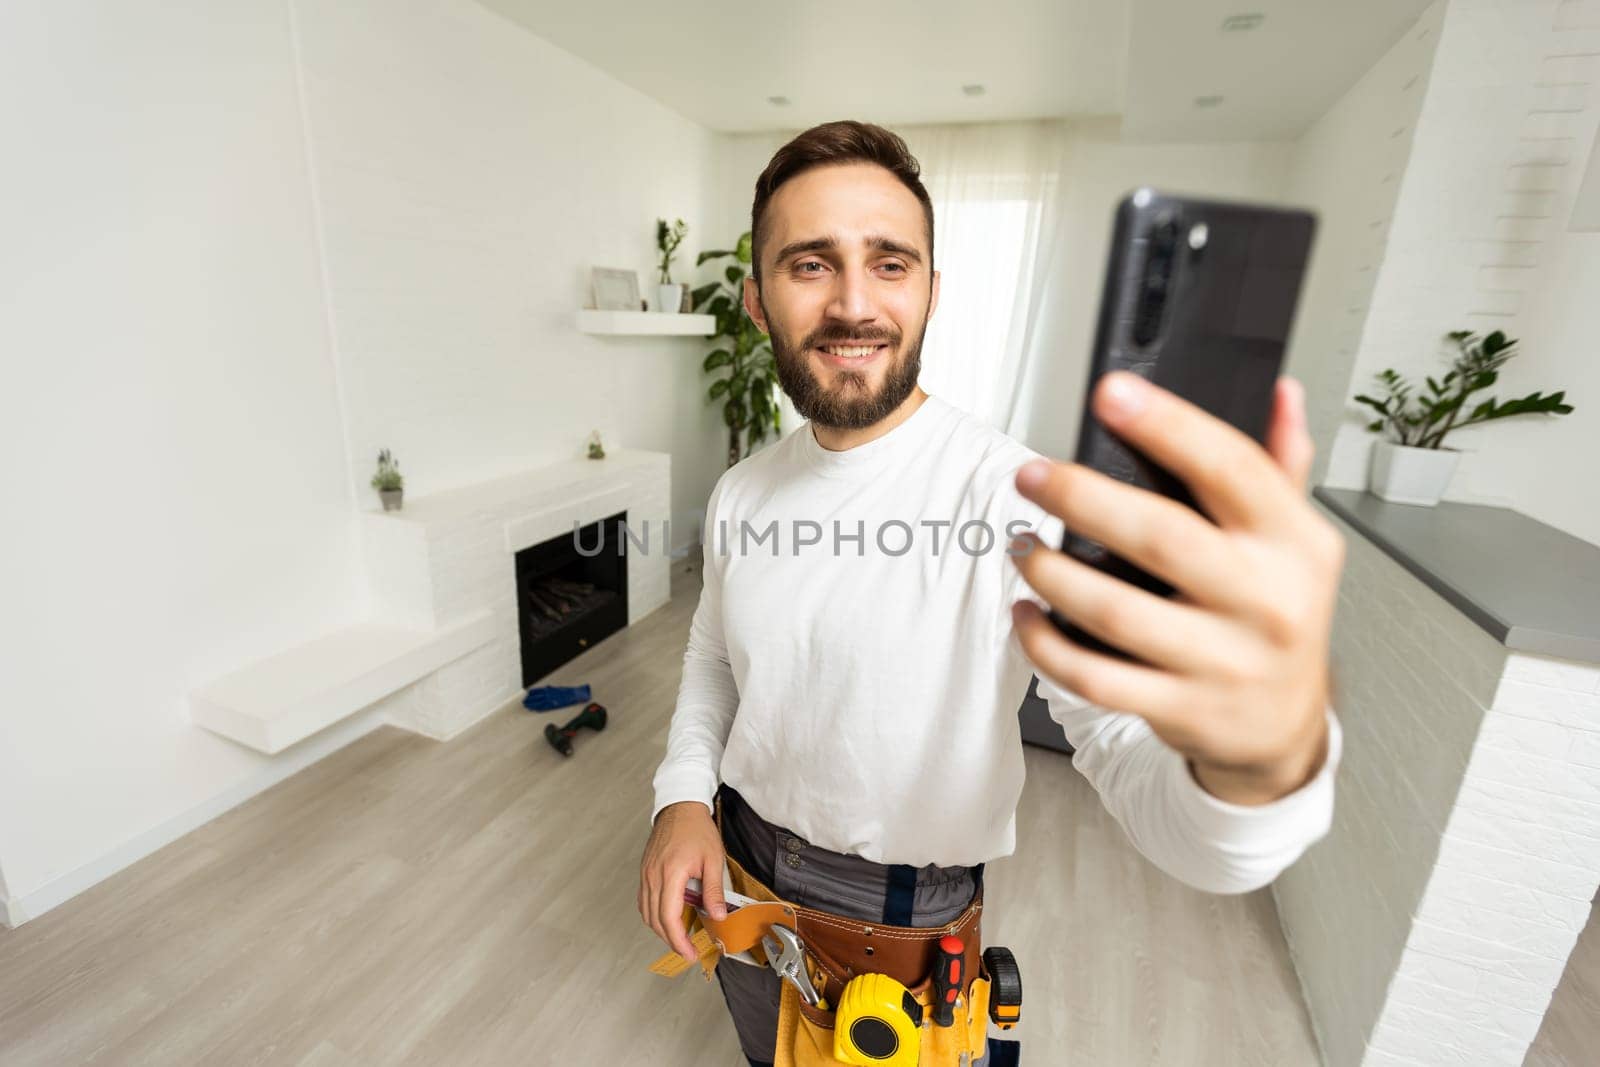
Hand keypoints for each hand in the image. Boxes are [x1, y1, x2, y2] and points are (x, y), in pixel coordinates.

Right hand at [638, 801, 728, 962]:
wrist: (680, 807)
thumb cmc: (696, 829)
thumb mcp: (713, 859)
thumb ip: (714, 890)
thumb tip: (718, 916)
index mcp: (671, 874)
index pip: (669, 918)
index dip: (678, 941)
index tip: (689, 953)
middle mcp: (653, 877)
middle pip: (655, 921)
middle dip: (671, 941)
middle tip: (688, 951)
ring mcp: (646, 875)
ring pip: (647, 913)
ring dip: (662, 930)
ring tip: (680, 938)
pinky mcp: (645, 872)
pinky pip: (644, 901)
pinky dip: (654, 915)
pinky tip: (668, 918)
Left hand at [1008, 371, 1344, 804]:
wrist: (1285, 725)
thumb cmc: (1278, 617)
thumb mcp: (1297, 540)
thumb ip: (1280, 466)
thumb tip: (1279, 392)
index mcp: (1293, 542)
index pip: (1232, 468)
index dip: (1169, 424)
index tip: (1111, 393)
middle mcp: (1265, 600)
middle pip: (1161, 537)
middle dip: (1083, 498)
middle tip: (1032, 476)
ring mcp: (1223, 661)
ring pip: (1116, 612)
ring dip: (1053, 574)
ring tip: (1020, 546)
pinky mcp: (1182, 709)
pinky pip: (1096, 678)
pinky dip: (1047, 646)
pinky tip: (1027, 615)